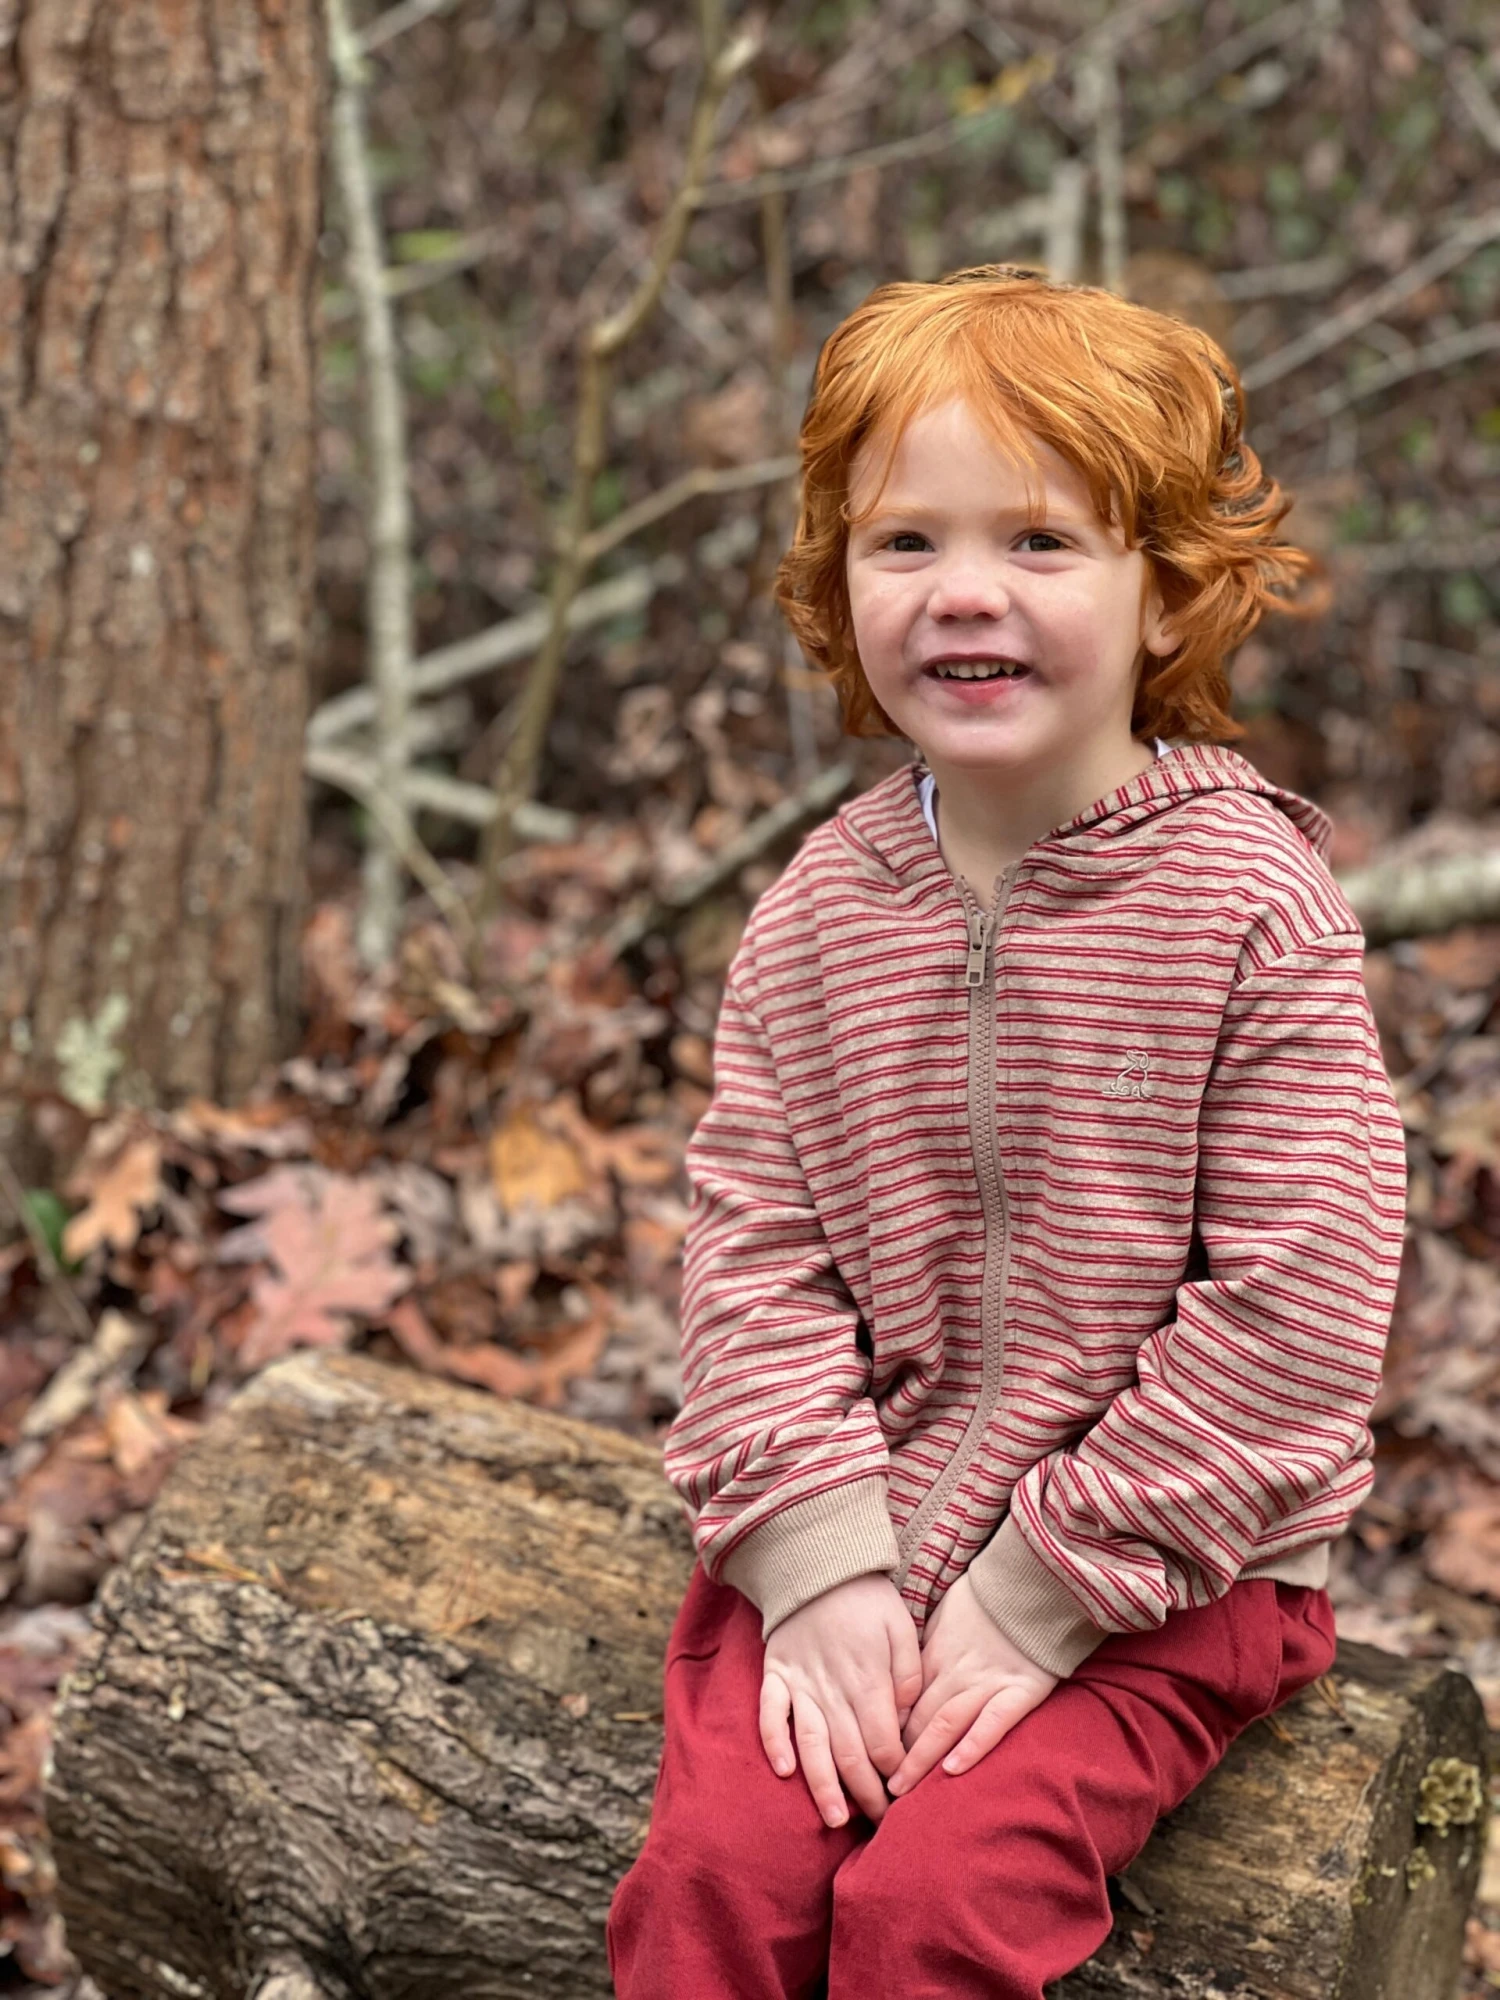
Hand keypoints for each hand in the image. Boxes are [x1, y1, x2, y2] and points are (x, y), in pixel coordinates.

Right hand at [760, 1572, 923, 1827]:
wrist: (817, 1565)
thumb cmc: (866, 1599)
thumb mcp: (901, 1628)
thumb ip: (908, 1675)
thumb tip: (903, 1720)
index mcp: (867, 1679)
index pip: (883, 1743)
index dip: (895, 1774)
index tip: (906, 1795)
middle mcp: (832, 1689)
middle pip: (850, 1754)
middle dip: (867, 1795)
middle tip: (880, 1825)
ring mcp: (800, 1684)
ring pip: (811, 1745)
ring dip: (822, 1785)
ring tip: (834, 1819)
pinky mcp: (776, 1675)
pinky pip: (770, 1713)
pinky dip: (774, 1742)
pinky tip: (783, 1771)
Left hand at [887, 1572, 1057, 1796]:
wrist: (1032, 1583)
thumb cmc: (987, 1600)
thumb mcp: (945, 1618)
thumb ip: (926, 1651)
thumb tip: (901, 1678)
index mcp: (936, 1655)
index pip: (904, 1699)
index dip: (886, 1729)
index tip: (869, 1756)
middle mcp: (957, 1672)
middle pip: (918, 1717)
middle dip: (896, 1754)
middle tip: (872, 1787)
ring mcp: (989, 1683)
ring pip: (946, 1724)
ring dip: (921, 1759)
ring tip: (900, 1790)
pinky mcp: (1021, 1692)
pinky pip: (993, 1723)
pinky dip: (973, 1746)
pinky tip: (953, 1771)